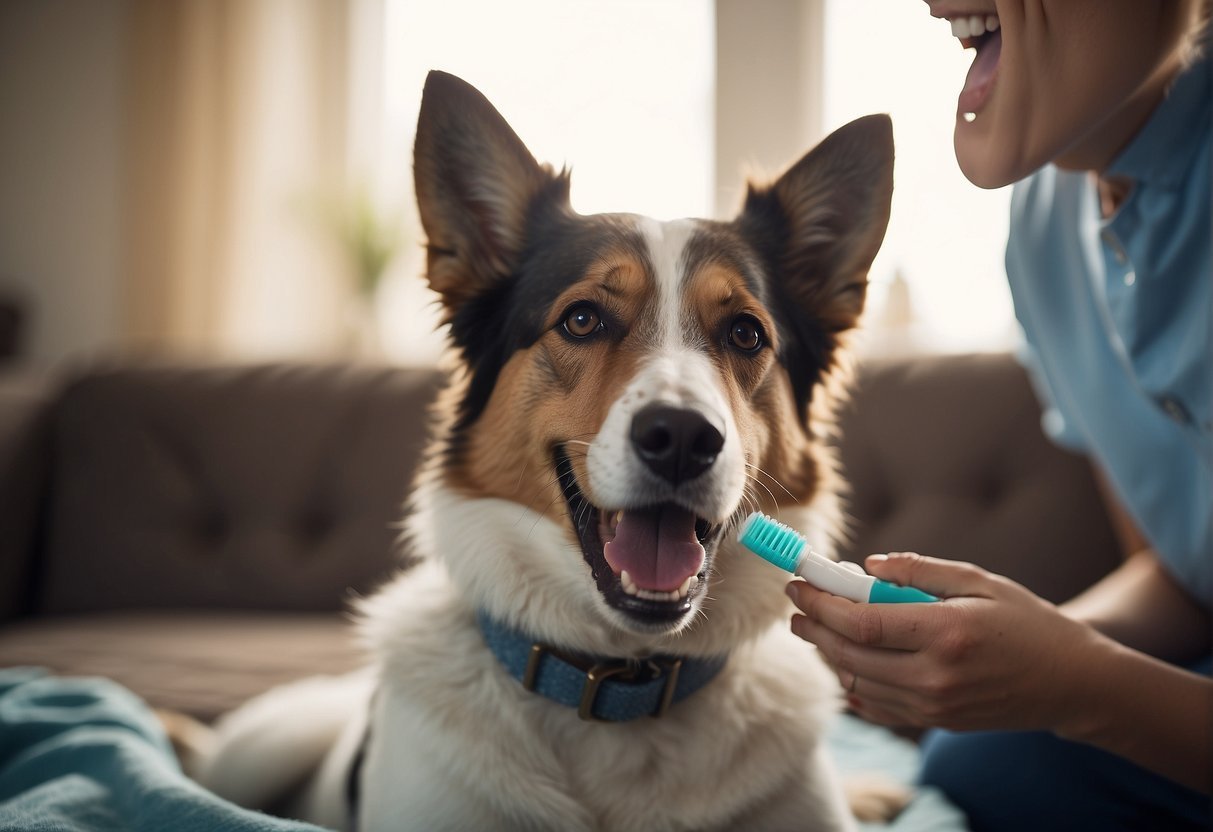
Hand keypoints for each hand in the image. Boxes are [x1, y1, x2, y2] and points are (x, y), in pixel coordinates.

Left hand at [787, 552, 1105, 733]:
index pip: (862, 622)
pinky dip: (854, 683)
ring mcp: (935, 706)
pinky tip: (844, 662)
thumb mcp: (980, 581)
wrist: (1071, 683)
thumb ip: (921, 571)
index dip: (822, 603)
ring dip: (829, 654)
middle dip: (814, 627)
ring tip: (815, 627)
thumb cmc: (1027, 623)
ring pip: (858, 682)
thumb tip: (869, 566)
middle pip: (850, 654)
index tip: (800, 584)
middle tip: (796, 605)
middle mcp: (936, 676)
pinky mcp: (937, 721)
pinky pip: (878, 706)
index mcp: (946, 633)